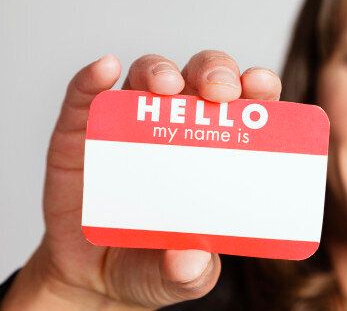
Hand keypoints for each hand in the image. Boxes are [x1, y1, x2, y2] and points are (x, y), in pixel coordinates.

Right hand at [1, 51, 281, 309]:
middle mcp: (178, 125)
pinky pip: (86, 95)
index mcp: (217, 150)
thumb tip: (190, 258)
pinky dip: (93, 78)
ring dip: (160, 71)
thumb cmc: (154, 263)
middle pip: (202, 78)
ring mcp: (130, 123)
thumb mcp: (183, 276)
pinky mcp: (83, 131)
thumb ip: (192, 272)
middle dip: (215, 72)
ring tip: (166, 86)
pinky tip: (104, 71)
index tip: (263, 86)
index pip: (246, 106)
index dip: (258, 88)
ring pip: (149, 76)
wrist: (92, 276)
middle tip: (219, 90)